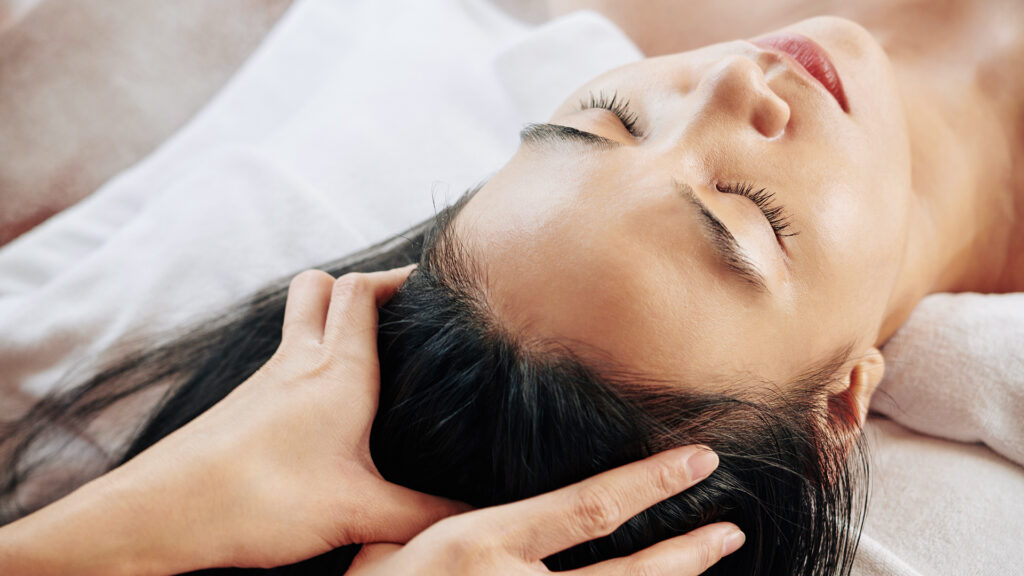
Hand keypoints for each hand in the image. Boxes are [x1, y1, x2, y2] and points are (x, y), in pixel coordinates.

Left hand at [100, 266, 467, 571]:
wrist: (162, 513)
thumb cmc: (259, 499)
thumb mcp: (358, 514)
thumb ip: (422, 515)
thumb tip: (470, 517)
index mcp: (337, 370)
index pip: (363, 289)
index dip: (399, 277)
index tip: (433, 285)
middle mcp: (298, 362)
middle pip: (322, 286)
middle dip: (359, 286)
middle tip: (395, 313)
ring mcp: (265, 382)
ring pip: (298, 324)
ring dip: (329, 323)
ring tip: (368, 360)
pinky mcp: (243, 407)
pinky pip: (282, 364)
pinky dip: (307, 365)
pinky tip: (324, 411)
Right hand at [346, 445, 744, 574]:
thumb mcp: (393, 540)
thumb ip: (447, 519)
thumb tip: (496, 498)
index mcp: (479, 547)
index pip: (587, 509)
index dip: (650, 484)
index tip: (700, 461)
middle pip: (623, 574)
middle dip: (685, 553)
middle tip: (731, 529)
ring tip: (713, 556)